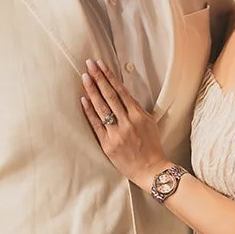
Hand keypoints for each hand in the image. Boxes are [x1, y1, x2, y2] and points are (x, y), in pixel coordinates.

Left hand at [79, 59, 168, 187]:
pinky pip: (96, 125)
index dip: (109, 76)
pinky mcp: (108, 144)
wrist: (151, 169)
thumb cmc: (151, 146)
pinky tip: (83, 100)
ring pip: (102, 108)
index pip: (121, 91)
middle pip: (110, 95)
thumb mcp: (149, 123)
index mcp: (138, 115)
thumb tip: (123, 94)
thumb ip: (136, 109)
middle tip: (89, 64)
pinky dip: (89, 112)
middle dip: (98, 78)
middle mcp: (127, 122)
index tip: (101, 64)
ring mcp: (117, 133)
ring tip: (84, 77)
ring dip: (92, 91)